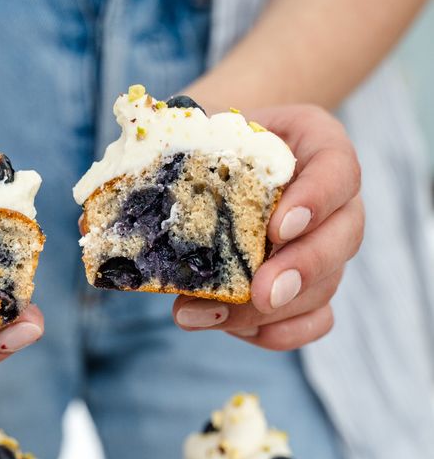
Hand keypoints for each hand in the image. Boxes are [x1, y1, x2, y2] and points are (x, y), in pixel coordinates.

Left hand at [173, 105, 363, 348]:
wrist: (214, 155)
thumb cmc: (208, 137)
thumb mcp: (197, 125)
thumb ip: (177, 147)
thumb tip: (114, 194)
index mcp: (318, 144)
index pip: (338, 169)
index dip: (315, 201)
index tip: (278, 227)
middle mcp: (334, 200)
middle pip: (343, 238)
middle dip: (302, 270)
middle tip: (260, 292)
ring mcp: (328, 246)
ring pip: (325, 287)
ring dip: (269, 312)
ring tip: (204, 315)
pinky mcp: (312, 287)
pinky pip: (316, 320)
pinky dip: (278, 332)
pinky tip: (232, 330)